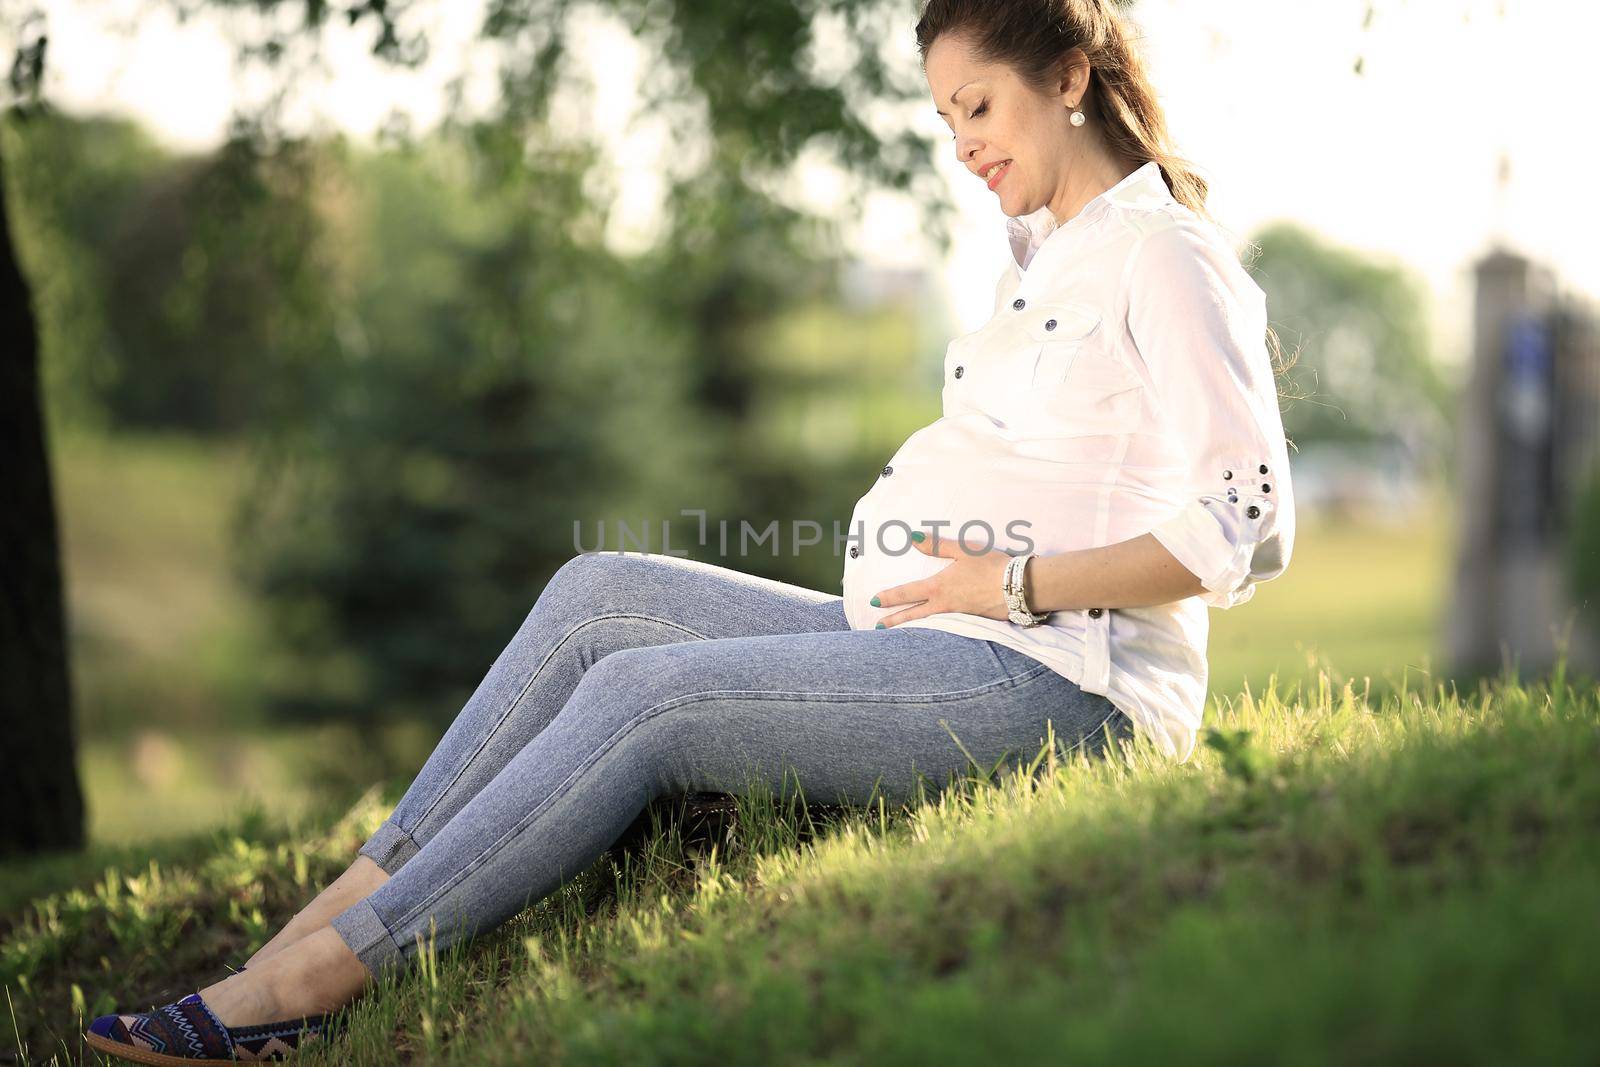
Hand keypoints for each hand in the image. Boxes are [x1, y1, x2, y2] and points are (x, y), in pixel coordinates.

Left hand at [870, 527, 1014, 626]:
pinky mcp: (973, 622)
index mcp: (939, 587)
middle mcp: (945, 605)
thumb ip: (937, 545)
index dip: (889, 597)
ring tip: (900, 633)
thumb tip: (912, 537)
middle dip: (894, 621)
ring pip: (930, 624)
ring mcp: (959, 616)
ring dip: (913, 628)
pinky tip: (935, 632)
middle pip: (914, 616)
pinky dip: (935, 631)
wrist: (1020, 587)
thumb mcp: (964, 550)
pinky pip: (948, 628)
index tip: (874, 602)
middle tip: (877, 628)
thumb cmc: (992, 566)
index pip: (907, 593)